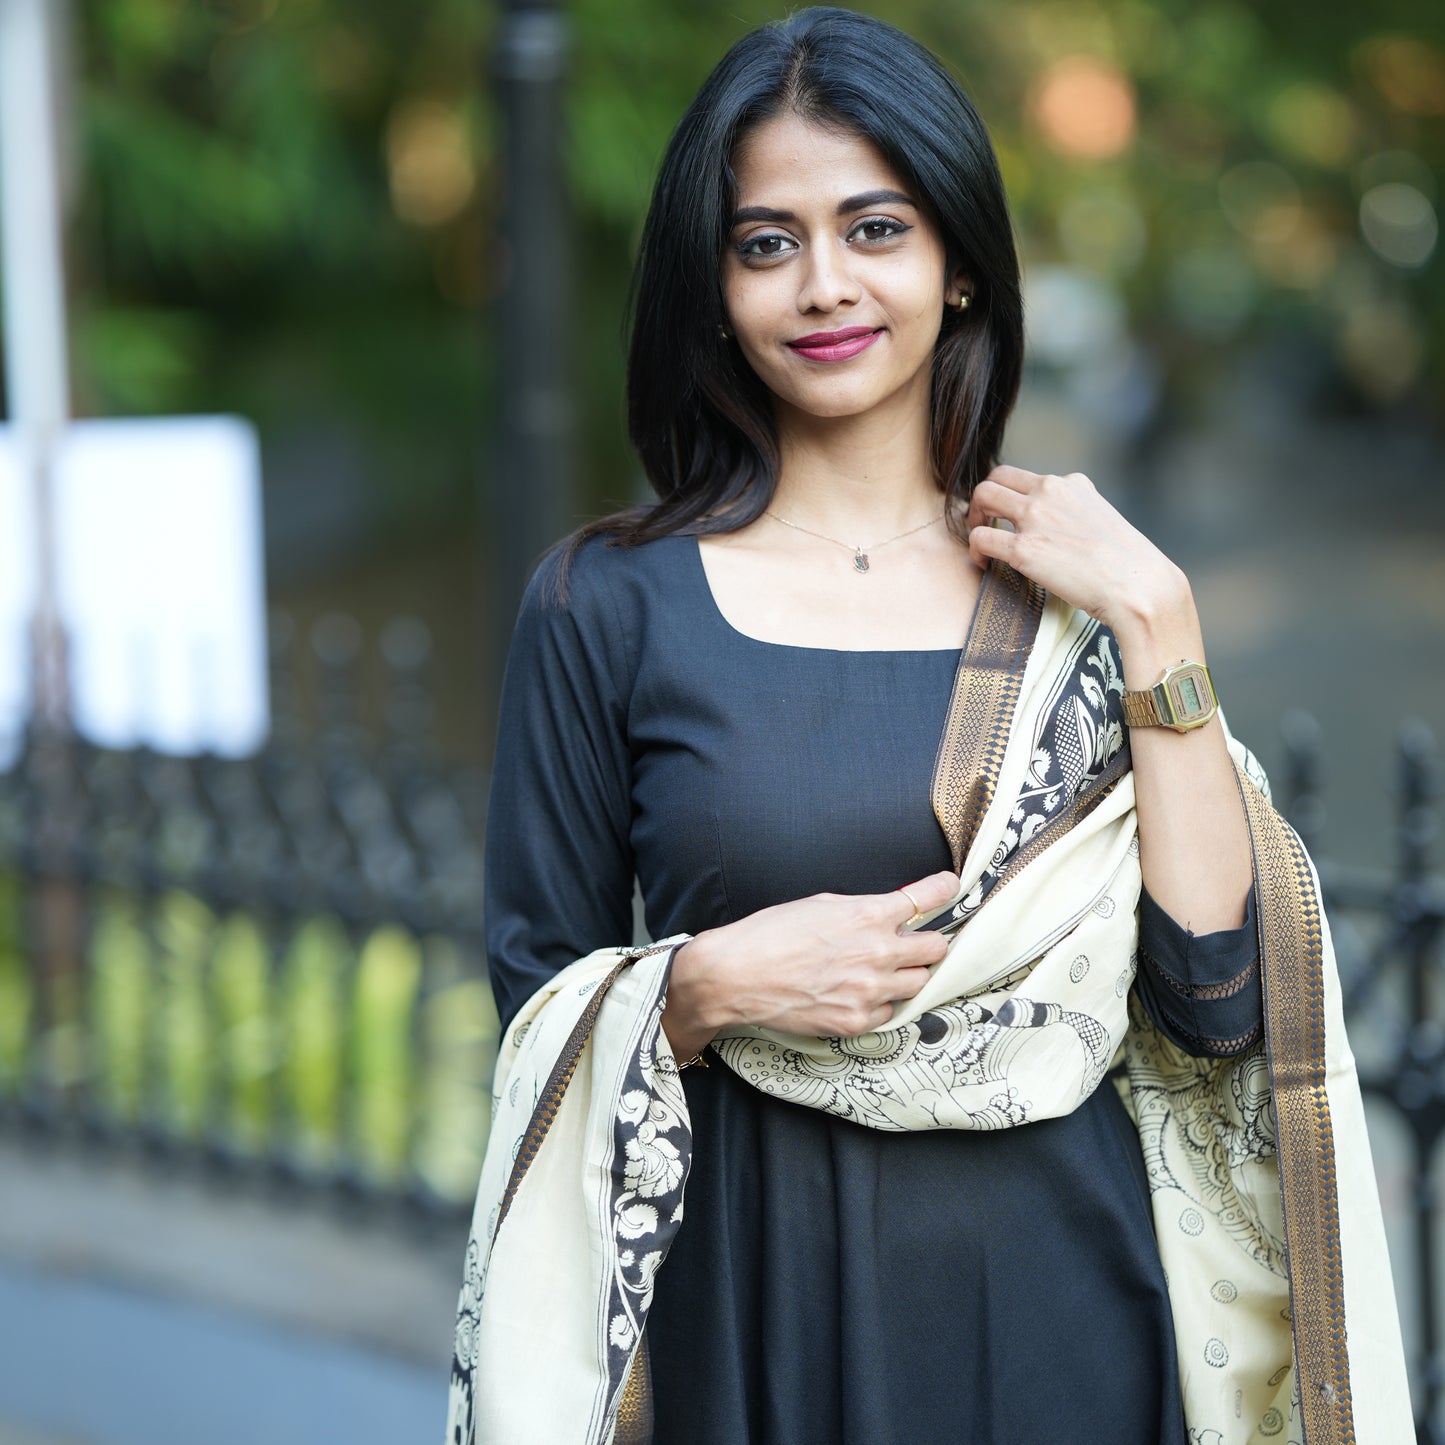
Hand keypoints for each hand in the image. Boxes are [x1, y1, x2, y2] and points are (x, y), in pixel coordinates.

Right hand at [662, 870, 957, 1054]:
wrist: (736, 976)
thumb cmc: (771, 933)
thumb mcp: (821, 905)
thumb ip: (863, 909)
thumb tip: (889, 912)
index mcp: (869, 915)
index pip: (929, 897)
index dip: (946, 889)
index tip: (951, 887)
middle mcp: (878, 953)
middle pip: (937, 948)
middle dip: (928, 942)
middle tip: (912, 942)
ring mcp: (870, 991)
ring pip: (920, 983)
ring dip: (907, 974)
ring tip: (881, 971)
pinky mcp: (857, 1021)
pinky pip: (890, 1011)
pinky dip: (881, 1002)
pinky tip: (857, 993)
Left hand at [965, 465, 1188, 636]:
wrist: (1139, 588)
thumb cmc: (1127, 567)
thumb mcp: (1103, 523)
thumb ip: (1076, 515)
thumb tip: (1061, 529)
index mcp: (1072, 485)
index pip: (1027, 477)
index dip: (1010, 495)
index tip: (1007, 517)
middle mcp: (1051, 492)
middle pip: (996, 477)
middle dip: (984, 500)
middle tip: (984, 525)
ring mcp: (1036, 517)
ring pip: (982, 496)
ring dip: (973, 518)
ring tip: (981, 543)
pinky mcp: (1024, 548)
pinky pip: (980, 537)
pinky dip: (974, 550)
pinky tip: (983, 564)